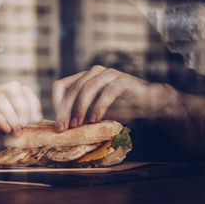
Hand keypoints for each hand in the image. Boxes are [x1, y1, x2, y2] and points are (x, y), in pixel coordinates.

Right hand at [0, 81, 42, 153]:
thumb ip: (9, 132)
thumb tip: (26, 133)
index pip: (20, 89)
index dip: (32, 101)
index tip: (38, 119)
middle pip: (13, 87)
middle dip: (24, 106)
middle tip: (26, 124)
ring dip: (12, 115)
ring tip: (16, 130)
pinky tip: (4, 130)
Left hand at [52, 65, 170, 131]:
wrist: (148, 102)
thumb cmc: (120, 108)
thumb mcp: (95, 113)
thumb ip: (80, 116)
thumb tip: (62, 130)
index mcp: (83, 78)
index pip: (60, 86)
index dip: (56, 104)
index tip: (59, 124)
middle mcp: (93, 73)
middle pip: (72, 89)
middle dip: (65, 110)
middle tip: (63, 128)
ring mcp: (108, 74)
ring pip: (87, 88)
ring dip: (80, 108)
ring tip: (78, 125)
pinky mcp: (122, 80)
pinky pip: (107, 92)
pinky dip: (99, 107)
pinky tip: (95, 120)